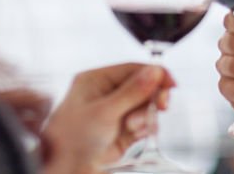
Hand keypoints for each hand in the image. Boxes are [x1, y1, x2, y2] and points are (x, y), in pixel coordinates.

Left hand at [42, 63, 173, 173]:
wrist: (63, 172)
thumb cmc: (72, 139)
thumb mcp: (104, 112)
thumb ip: (132, 92)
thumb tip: (155, 71)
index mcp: (97, 81)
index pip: (132, 69)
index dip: (154, 74)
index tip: (171, 84)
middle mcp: (106, 94)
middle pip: (142, 87)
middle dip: (151, 98)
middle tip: (161, 107)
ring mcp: (114, 114)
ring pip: (145, 107)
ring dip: (146, 117)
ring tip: (133, 128)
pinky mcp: (121, 133)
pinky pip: (143, 125)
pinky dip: (145, 129)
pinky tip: (136, 135)